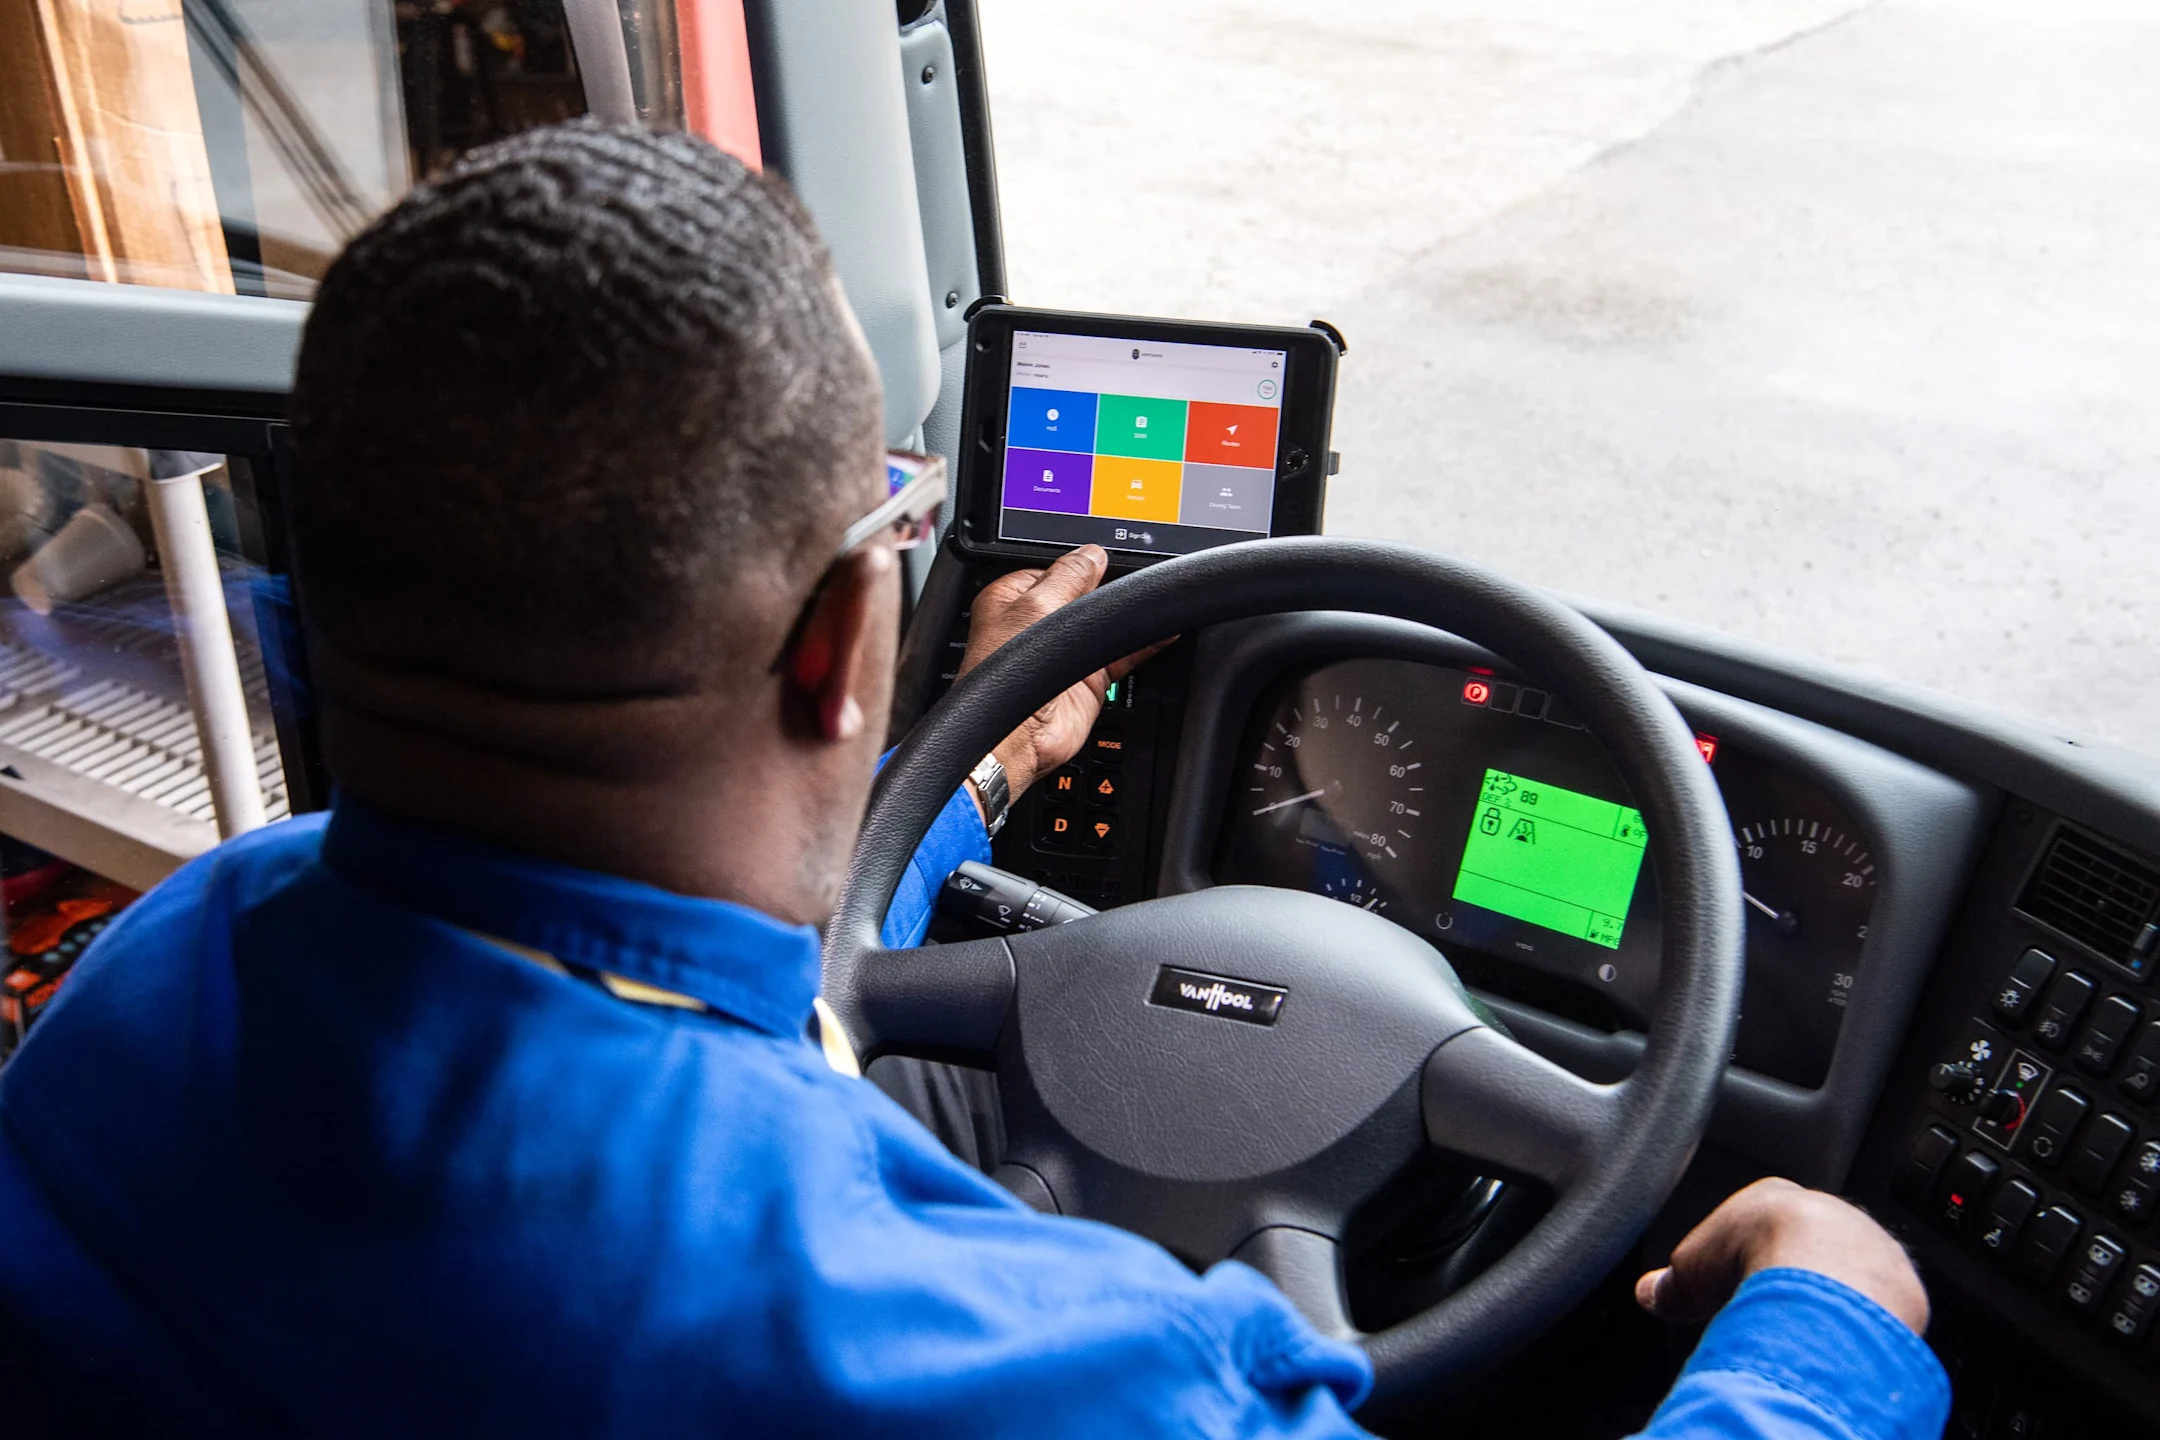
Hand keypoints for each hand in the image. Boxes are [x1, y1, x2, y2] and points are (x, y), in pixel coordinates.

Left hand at [957, 545, 1163, 805]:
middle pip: (1086, 596)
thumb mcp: (1034, 607)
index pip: (1056, 569)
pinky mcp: (1091, 678)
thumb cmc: (1000, 679)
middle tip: (1129, 584)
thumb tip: (1092, 555)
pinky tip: (1162, 631)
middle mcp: (1040, 624)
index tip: (1106, 560)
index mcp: (1014, 600)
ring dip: (1127, 615)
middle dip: (1107, 591)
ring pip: (1108, 624)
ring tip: (1149, 603)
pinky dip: (1145, 642)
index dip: (1080, 565)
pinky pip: (1125, 653)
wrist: (1014, 736)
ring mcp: (1067, 652)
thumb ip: (1068, 577)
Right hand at [1635, 1177, 1928, 1333]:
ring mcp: (1870, 1247)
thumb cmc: (1749, 1256)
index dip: (1740, 1253)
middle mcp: (1829, 1212)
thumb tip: (1649, 1294)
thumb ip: (1672, 1281)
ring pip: (1845, 1274)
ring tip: (1797, 1333)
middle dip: (1786, 1278)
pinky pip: (1876, 1307)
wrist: (1819, 1275)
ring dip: (1824, 1301)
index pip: (1758, 1220)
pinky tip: (1833, 1345)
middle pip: (1805, 1247)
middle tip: (1762, 1313)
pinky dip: (1855, 1325)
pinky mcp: (1901, 1286)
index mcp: (1776, 1196)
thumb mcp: (1689, 1269)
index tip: (1729, 1283)